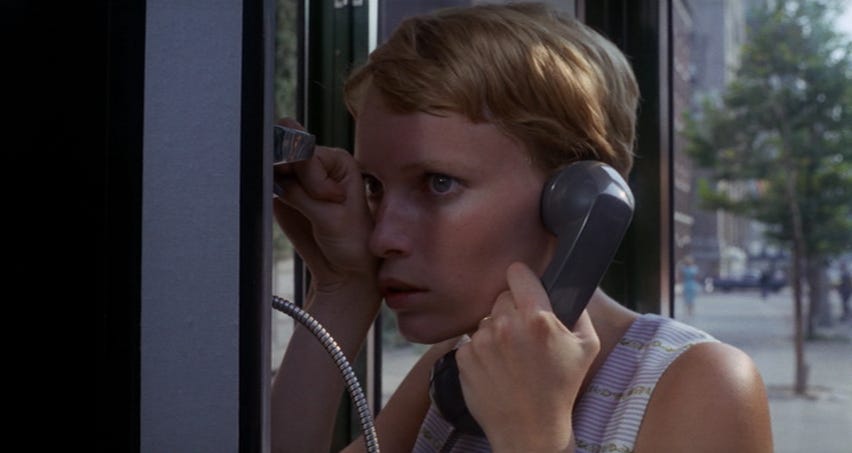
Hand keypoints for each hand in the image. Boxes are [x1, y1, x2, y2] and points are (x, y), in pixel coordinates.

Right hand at [273, 118, 376, 293]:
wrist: (345, 270)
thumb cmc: (352, 242)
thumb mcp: (330, 217)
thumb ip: (301, 194)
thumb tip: (277, 173)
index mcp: (338, 162)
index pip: (307, 152)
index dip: (308, 175)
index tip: (324, 199)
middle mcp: (318, 166)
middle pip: (286, 154)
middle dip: (283, 174)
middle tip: (300, 203)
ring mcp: (299, 180)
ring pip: (273, 169)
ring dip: (274, 184)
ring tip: (299, 210)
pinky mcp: (284, 196)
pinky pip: (266, 187)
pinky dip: (266, 195)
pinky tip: (286, 211)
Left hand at [455, 262, 599, 452]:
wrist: (529, 429)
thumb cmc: (561, 388)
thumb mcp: (587, 347)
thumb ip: (579, 310)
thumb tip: (566, 288)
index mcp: (536, 318)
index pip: (517, 273)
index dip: (523, 279)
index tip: (526, 289)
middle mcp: (505, 325)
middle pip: (502, 297)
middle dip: (512, 309)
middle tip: (524, 335)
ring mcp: (481, 341)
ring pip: (487, 320)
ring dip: (497, 332)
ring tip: (511, 357)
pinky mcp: (463, 357)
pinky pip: (472, 341)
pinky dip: (481, 351)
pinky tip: (496, 368)